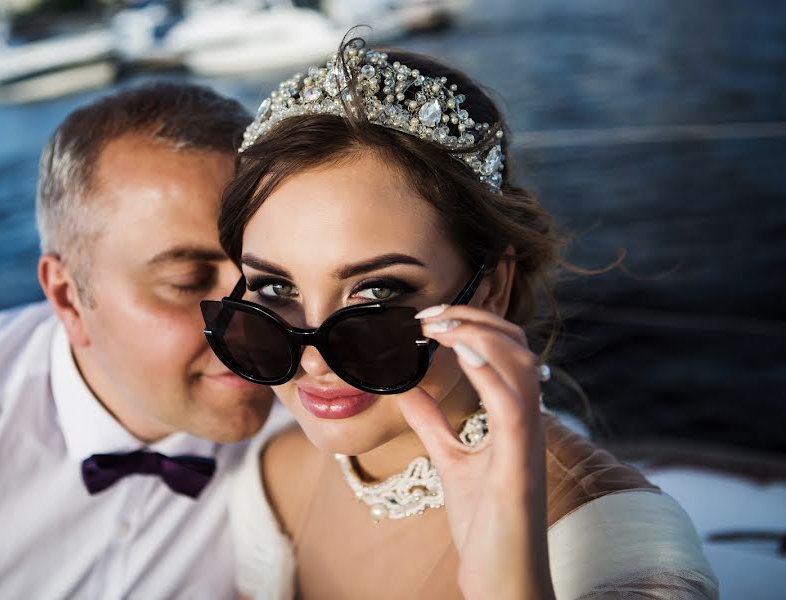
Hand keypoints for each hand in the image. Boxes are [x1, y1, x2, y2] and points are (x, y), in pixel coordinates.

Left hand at [398, 304, 554, 599]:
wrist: (501, 580)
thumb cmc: (485, 525)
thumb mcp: (450, 462)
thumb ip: (434, 425)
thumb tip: (409, 390)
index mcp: (513, 418)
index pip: (505, 352)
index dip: (473, 325)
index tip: (431, 317)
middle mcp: (527, 421)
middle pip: (517, 346)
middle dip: (476, 318)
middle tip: (431, 313)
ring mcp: (526, 439)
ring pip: (521, 365)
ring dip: (479, 334)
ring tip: (440, 323)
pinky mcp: (519, 462)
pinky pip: (512, 403)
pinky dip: (489, 371)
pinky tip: (462, 351)